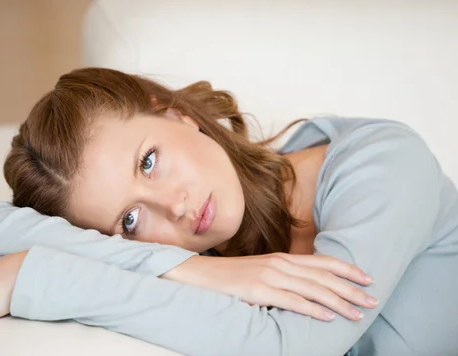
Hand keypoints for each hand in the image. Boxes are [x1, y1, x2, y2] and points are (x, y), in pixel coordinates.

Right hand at [163, 253, 377, 321]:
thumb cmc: (232, 276)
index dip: (347, 268)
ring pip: (313, 289)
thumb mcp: (262, 271)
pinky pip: (291, 301)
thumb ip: (284, 275)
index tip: (367, 278)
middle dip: (351, 288)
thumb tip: (307, 287)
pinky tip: (327, 316)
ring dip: (339, 301)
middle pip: (323, 276)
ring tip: (357, 312)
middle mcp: (280, 264)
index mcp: (282, 258)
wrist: (201, 274)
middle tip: (373, 299)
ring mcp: (270, 276)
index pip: (322, 261)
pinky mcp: (259, 290)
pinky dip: (312, 309)